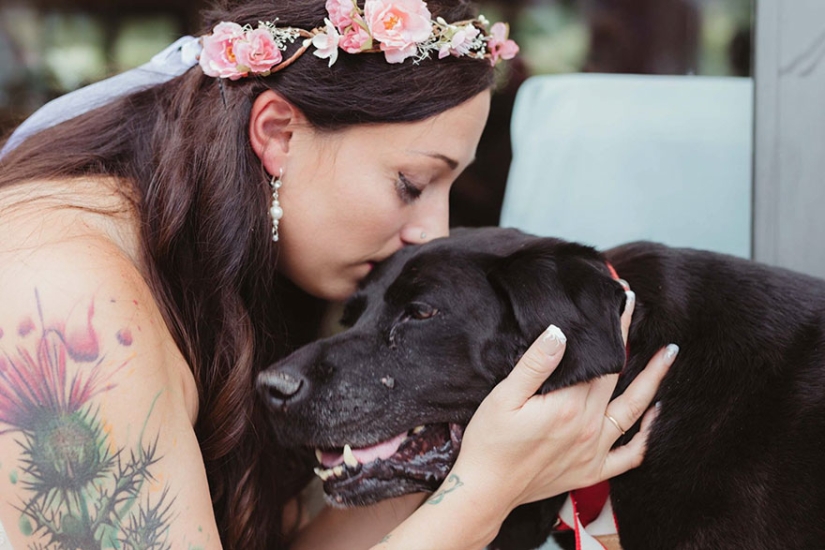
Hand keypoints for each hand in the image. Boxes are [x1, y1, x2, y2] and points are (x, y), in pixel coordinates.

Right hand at [451, 287, 676, 514]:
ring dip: (653, 382)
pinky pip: (630, 456)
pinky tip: (655, 417)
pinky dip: (648, 436)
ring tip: (668, 356)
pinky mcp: (591, 471)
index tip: (623, 301)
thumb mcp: (503, 397)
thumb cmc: (489, 442)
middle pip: (617, 377)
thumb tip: (559, 333)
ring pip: (634, 411)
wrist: (485, 490)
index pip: (600, 359)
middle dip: (628, 342)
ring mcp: (594, 451)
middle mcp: (588, 427)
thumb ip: (535, 365)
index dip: (613, 328)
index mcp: (568, 405)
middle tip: (639, 312)